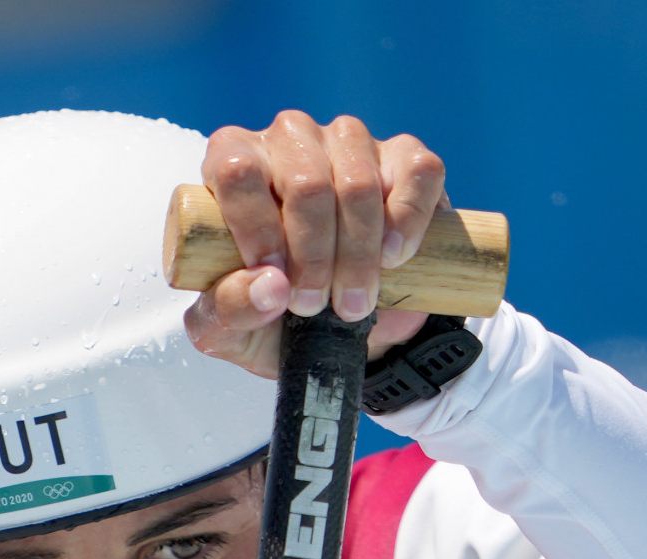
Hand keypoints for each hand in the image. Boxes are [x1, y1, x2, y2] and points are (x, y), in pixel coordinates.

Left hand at [182, 112, 446, 379]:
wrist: (338, 331)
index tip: (278, 283)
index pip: (238, 172)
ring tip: (351, 301)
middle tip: (313, 306)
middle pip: (305, 182)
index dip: (258, 230)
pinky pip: (416, 173)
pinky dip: (407, 223)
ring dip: (358, 254)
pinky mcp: (403, 157)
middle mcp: (289, 139)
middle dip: (313, 257)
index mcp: (235, 164)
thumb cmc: (269, 316)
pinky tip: (392, 259)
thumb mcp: (230, 329)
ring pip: (358, 182)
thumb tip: (270, 287)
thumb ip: (230, 310)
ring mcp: (349, 141)